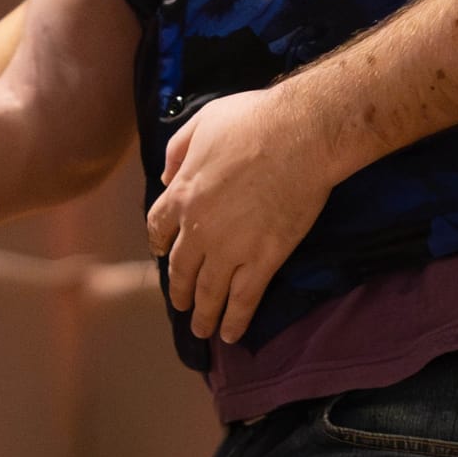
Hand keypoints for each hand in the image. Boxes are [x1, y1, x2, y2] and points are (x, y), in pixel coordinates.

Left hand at [145, 87, 333, 344]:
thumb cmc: (252, 121)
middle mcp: (198, 228)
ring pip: (209, 292)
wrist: (299, 136)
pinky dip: (235, 320)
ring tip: (201, 329)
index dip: (159, 242)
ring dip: (202, 313)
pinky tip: (231, 335)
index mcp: (181, 193)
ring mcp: (230, 248)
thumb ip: (178, 150)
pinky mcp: (264, 260)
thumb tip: (166, 175)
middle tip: (180, 304)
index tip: (162, 252)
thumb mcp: (201, 123)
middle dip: (178, 289)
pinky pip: (244, 299)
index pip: (158, 227)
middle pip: (181, 268)